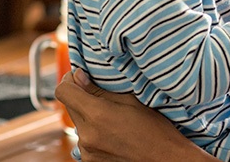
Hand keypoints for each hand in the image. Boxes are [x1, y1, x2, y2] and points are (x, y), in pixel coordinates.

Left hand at [55, 70, 216, 161]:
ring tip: (113, 119)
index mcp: (97, 115)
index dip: (69, 80)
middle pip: (70, 107)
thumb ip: (100, 89)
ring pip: (78, 124)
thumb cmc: (155, 129)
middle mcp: (86, 135)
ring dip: (89, 117)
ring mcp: (86, 152)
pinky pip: (84, 140)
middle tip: (103, 96)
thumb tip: (78, 77)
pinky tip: (114, 133)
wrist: (166, 160)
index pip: (63, 91)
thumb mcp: (132, 100)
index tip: (80, 76)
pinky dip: (94, 133)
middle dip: (82, 97)